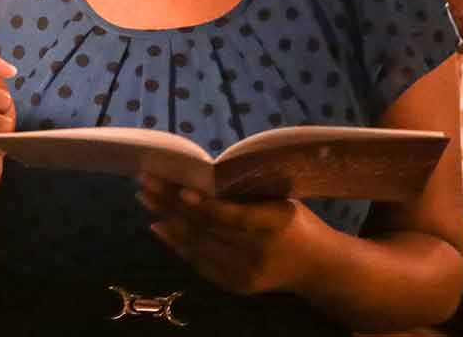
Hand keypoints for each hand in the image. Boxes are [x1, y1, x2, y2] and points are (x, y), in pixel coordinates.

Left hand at [138, 176, 318, 295]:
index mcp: (276, 223)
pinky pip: (199, 262)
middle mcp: (258, 252)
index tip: (182, 189)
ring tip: (145, 198)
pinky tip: (159, 226)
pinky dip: (176, 244)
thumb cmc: (296, 222)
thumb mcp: (280, 201)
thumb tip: (200, 176)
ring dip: (168, 220)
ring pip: (198, 245)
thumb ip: (246, 195)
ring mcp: (244, 272)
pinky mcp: (234, 285)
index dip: (208, 205)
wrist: (317, 267)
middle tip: (147, 181)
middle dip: (173, 203)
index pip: (236, 216)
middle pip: (209, 228)